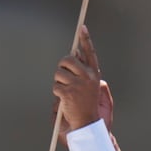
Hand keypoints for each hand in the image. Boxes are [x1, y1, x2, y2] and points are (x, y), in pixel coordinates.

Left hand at [52, 26, 103, 144]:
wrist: (87, 123)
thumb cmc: (87, 104)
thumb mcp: (90, 86)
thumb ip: (83, 71)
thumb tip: (75, 55)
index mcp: (95, 74)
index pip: (90, 52)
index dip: (86, 39)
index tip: (82, 28)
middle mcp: (88, 77)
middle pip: (68, 60)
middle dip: (62, 67)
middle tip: (64, 76)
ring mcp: (78, 85)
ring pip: (59, 73)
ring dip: (58, 82)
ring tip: (66, 91)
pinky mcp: (68, 93)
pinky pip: (55, 86)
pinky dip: (57, 92)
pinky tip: (64, 99)